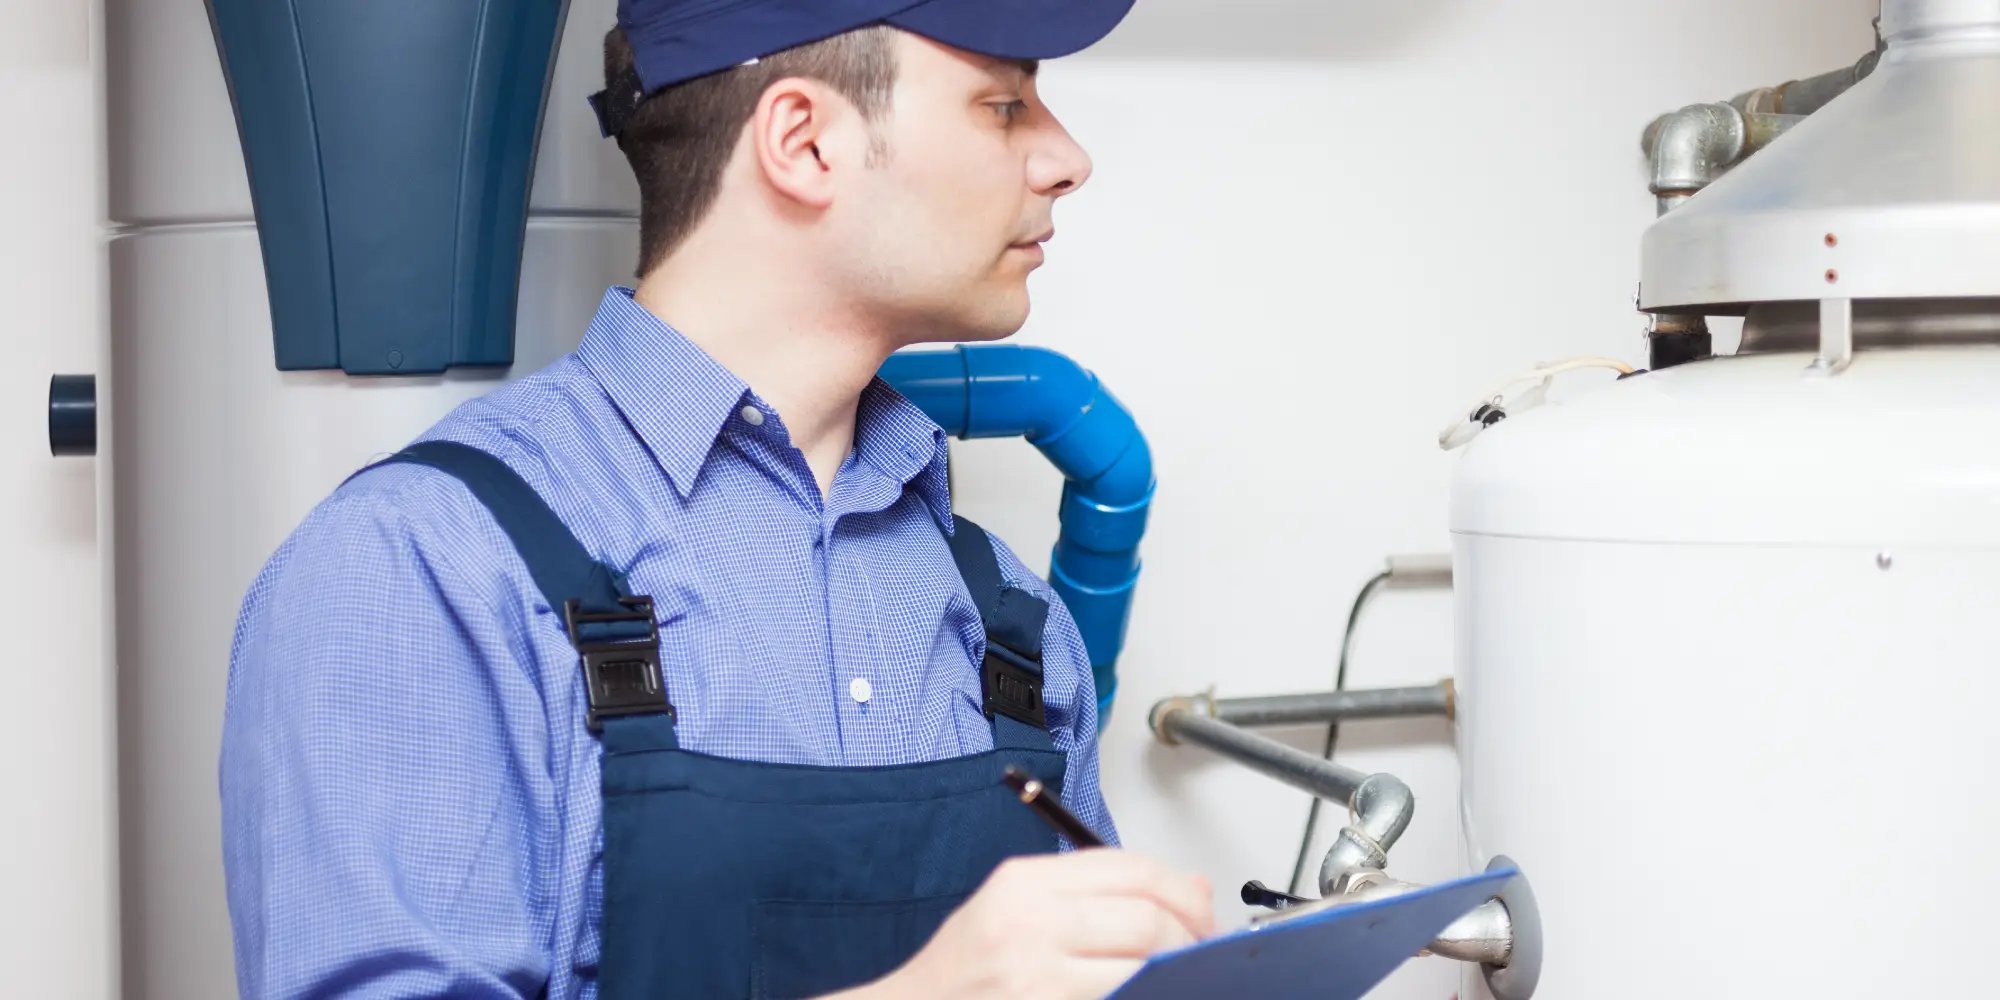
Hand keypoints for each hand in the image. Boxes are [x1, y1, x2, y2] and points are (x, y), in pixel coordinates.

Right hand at [839, 849, 1213, 999]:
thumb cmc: (964, 972)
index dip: (1182, 892)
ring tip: (1178, 979)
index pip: (1131, 869)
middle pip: (1145, 918)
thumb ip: (1099, 894)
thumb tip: (1193, 889)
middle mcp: (1028, 923)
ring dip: (1174, 975)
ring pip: (1142, 966)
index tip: (1200, 913)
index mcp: (1024, 883)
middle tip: (1198, 954)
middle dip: (1188, 938)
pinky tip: (1147, 995)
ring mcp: (1036, 978)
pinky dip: (1145, 996)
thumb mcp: (1018, 910)